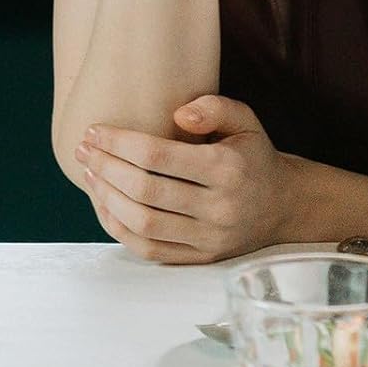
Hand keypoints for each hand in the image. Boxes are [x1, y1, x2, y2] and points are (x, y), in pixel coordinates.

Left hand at [76, 95, 293, 263]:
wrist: (283, 206)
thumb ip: (215, 108)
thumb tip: (176, 115)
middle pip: (145, 190)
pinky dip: (119, 228)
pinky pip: (148, 249)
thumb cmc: (253, 158)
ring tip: (90, 174)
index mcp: (227, 169)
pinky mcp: (199, 259)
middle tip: (84, 151)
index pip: (158, 156)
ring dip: (107, 198)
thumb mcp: (246, 122)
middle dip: (106, 168)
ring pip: (143, 223)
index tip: (95, 131)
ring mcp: (208, 238)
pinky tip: (104, 204)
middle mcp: (219, 207)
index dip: (119, 143)